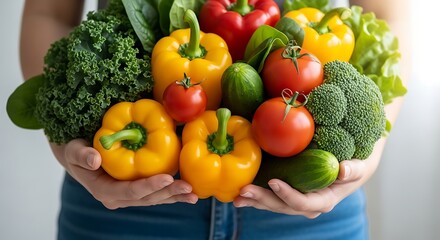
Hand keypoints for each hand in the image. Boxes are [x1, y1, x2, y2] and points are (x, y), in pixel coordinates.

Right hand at [50, 139, 197, 208]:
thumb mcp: (73, 150)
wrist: (79, 157)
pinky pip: (156, 194)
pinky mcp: (136, 191)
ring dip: (174, 197)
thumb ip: (81, 154)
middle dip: (168, 193)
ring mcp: (128, 196)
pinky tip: (188, 193)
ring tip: (193, 195)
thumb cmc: (77, 151)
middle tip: (188, 188)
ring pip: (154, 198)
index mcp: (104, 191)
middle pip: (147, 198)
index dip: (149, 186)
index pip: (130, 191)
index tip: (167, 177)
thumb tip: (94, 159)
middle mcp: (118, 198)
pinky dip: (171, 193)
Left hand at [233, 159, 366, 217]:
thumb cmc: (354, 165)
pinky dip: (255, 196)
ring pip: (272, 204)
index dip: (288, 195)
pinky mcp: (288, 194)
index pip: (303, 203)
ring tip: (236, 196)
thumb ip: (353, 170)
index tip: (273, 182)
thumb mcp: (359, 166)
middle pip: (282, 206)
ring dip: (254, 200)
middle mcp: (308, 205)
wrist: (349, 169)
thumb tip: (344, 169)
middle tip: (244, 190)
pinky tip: (239, 194)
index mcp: (323, 201)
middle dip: (262, 199)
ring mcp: (296, 202)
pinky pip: (270, 198)